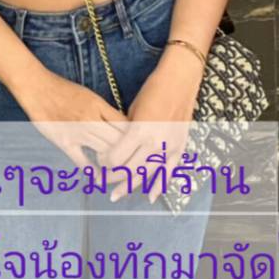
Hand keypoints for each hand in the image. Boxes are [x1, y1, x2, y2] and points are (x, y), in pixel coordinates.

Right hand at [16, 67, 126, 167]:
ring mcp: (77, 132)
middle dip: (127, 151)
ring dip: (112, 161)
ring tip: (116, 168)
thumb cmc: (63, 89)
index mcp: (98, 105)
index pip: (124, 124)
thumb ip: (104, 110)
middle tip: (131, 160)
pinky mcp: (64, 142)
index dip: (133, 136)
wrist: (37, 87)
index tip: (136, 142)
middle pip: (118, 140)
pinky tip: (98, 178)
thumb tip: (121, 124)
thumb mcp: (89, 95)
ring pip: (104, 151)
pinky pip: (82, 161)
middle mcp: (91, 119)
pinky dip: (92, 171)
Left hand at [103, 48, 201, 202]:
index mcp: (139, 131)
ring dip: (130, 186)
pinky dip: (159, 185)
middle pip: (129, 170)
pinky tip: (150, 197)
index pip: (116, 158)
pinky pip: (169, 172)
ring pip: (146, 175)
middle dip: (112, 178)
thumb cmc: (152, 90)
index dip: (105, 162)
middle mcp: (154, 143)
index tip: (99, 161)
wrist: (180, 81)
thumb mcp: (133, 110)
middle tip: (101, 181)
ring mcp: (169, 147)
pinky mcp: (179, 148)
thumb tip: (114, 148)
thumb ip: (126, 132)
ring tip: (117, 194)